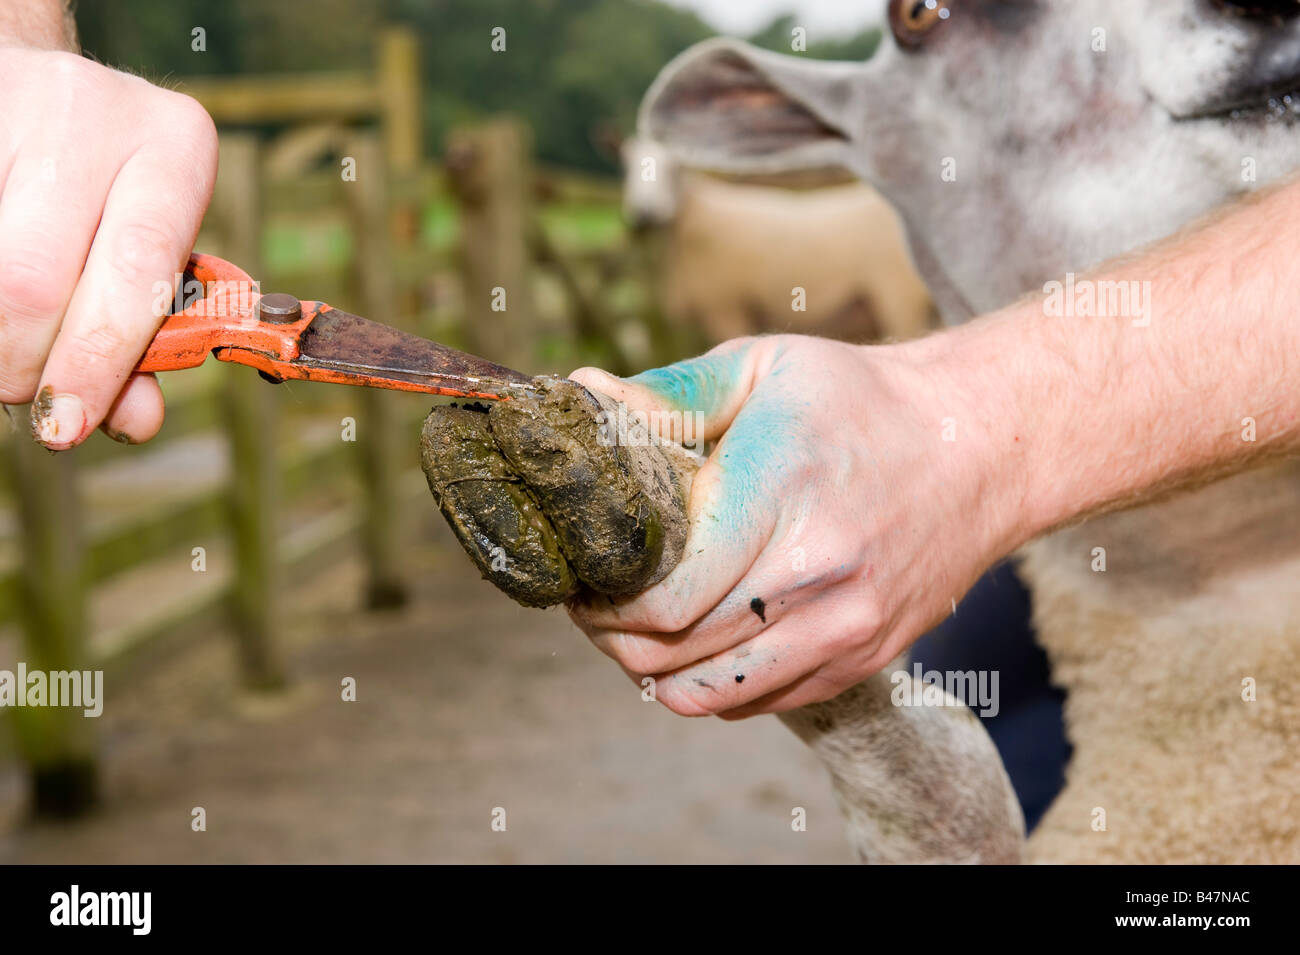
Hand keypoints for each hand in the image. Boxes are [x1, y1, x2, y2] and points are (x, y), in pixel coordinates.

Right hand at [0, 44, 217, 447]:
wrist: (52, 97)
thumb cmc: (117, 193)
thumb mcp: (153, 251)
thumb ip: (150, 338)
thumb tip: (133, 422)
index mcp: (175, 148)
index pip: (134, 272)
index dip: (94, 361)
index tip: (66, 427)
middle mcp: (95, 113)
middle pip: (31, 278)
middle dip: (21, 362)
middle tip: (24, 389)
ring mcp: (11, 101)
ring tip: (8, 351)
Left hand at [567, 334, 1023, 717]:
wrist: (982, 446)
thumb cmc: (862, 402)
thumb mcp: (765, 367)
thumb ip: (671, 394)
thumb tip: (583, 397)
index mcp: (779, 495)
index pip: (665, 598)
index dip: (604, 601)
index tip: (584, 576)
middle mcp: (816, 577)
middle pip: (673, 654)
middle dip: (612, 634)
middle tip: (594, 602)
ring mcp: (845, 629)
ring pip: (709, 695)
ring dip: (653, 670)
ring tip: (637, 627)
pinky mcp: (863, 659)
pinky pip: (757, 704)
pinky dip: (710, 684)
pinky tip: (698, 640)